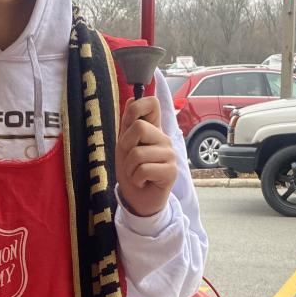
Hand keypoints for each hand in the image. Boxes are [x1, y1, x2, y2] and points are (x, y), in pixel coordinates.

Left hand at [115, 94, 177, 216]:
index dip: (136, 108)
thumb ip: (128, 124)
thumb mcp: (124, 146)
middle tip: (129, 159)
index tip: (129, 125)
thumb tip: (132, 97)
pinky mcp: (171, 171)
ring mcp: (170, 154)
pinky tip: (142, 181)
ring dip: (129, 168)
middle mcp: (164, 139)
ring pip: (138, 153)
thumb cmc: (132, 171)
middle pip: (139, 127)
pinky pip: (144, 169)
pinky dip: (136, 178)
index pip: (152, 103)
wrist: (138, 199)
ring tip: (136, 174)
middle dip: (125, 145)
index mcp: (153, 129)